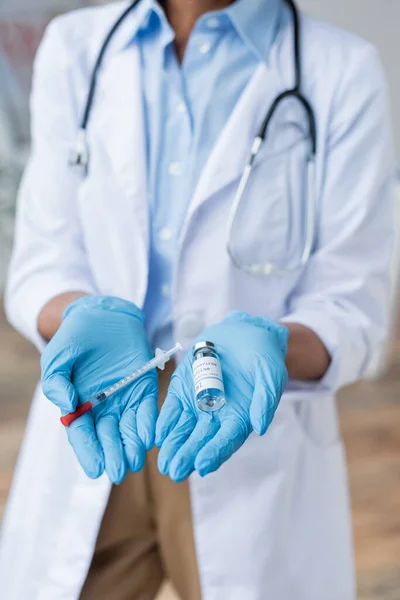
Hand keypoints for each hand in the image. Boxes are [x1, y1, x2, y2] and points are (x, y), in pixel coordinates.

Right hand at [41, 296, 157, 482]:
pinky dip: (149, 423)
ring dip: (132, 445)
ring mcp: (126, 399)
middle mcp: (104, 408)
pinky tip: (150, 437)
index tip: (95, 469)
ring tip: (135, 460)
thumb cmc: (75, 337)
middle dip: (113, 454)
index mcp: (80, 405)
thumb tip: (67, 405)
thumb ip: (57, 381)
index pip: (83, 435)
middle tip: (119, 470)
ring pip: (129, 428)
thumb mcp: (57, 357)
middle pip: (108, 436)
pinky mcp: (145, 387)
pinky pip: (148, 409)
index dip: (89, 452)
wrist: (102, 315)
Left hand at [155, 311, 288, 481]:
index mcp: (240, 417)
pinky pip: (172, 408)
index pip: (226, 440)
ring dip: (174, 444)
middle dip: (188, 455)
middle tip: (175, 471)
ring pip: (184, 428)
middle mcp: (217, 415)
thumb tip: (259, 427)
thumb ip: (265, 399)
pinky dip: (165, 421)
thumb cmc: (263, 355)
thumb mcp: (271, 373)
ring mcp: (198, 403)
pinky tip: (157, 435)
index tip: (202, 465)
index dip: (215, 452)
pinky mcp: (183, 389)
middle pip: (202, 439)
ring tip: (164, 462)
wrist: (244, 332)